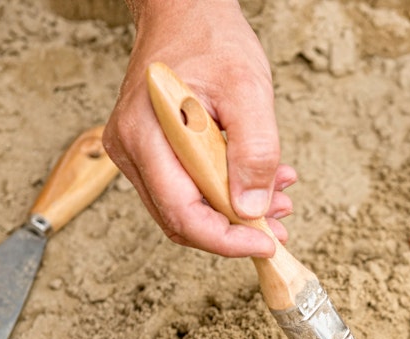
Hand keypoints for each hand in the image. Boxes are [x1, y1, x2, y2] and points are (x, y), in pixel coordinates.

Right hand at [104, 0, 295, 256]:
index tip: (265, 243)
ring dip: (235, 213)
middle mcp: (131, 151)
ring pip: (187, 207)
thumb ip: (254, 150)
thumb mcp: (248, 90)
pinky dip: (226, 193)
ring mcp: (138, 154)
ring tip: (278, 197)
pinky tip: (260, 182)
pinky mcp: (152, 153)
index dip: (225, 240)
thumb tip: (252, 209)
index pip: (181, 213)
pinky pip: (188, 188)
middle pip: (181, 219)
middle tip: (278, 227)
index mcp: (146, 136)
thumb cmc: (212, 42)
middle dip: (234, 231)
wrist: (187, 13)